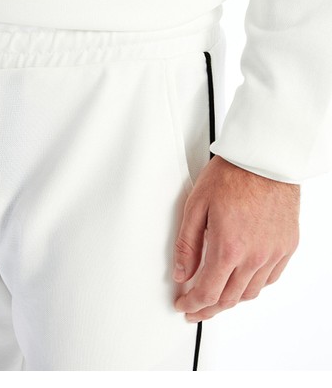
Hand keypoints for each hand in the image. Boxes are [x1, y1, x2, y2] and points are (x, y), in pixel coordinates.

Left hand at [172, 154, 299, 321]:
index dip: (192, 305)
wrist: (265, 159)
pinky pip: (270, 278)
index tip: (184, 306)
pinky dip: (253, 285)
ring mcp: (273, 253)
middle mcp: (254, 256)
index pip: (207, 292)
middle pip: (229, 299)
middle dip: (208, 308)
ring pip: (250, 292)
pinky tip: (242, 280)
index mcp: (228, 248)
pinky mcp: (287, 245)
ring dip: (230, 299)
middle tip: (195, 308)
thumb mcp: (196, 206)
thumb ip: (187, 245)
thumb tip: (181, 273)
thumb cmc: (232, 175)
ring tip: (216, 296)